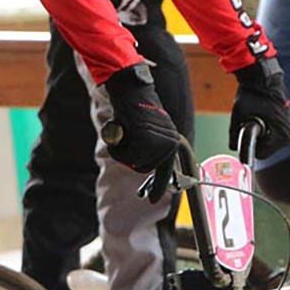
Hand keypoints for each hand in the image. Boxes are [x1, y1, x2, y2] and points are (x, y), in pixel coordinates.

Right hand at [103, 63, 179, 201]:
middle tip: (125, 138)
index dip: (159, 186)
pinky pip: (126, 156)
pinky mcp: (146, 141)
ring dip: (123, 150)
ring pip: (134, 162)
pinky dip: (118, 146)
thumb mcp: (145, 130)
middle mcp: (170, 143)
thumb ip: (147, 147)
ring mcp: (159, 143)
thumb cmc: (133, 107)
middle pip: (144, 168)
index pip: (167, 170)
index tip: (151, 200)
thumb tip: (142, 166)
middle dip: (130, 158)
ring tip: (125, 130)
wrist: (130, 89)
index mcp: (171, 141)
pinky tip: (122, 129)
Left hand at [229, 57, 289, 158]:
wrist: (263, 75)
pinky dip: (267, 128)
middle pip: (267, 149)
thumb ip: (234, 135)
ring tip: (258, 115)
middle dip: (257, 138)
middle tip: (252, 120)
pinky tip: (263, 114)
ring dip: (262, 133)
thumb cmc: (253, 92)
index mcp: (282, 135)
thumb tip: (233, 147)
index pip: (262, 154)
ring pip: (270, 142)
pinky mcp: (288, 123)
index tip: (245, 131)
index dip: (249, 144)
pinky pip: (274, 134)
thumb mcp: (239, 115)